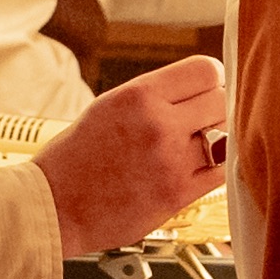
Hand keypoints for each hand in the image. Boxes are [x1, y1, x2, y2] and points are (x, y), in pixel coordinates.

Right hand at [40, 54, 228, 253]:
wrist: (53, 207)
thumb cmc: (74, 159)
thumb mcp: (108, 107)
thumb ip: (154, 97)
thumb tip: (198, 91)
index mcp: (138, 95)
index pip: (206, 71)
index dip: (212, 80)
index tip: (207, 90)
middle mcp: (157, 123)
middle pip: (222, 101)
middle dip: (215, 109)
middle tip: (201, 121)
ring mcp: (170, 160)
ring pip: (226, 136)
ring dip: (217, 140)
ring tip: (195, 146)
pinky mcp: (177, 194)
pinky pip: (221, 172)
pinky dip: (215, 168)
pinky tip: (197, 169)